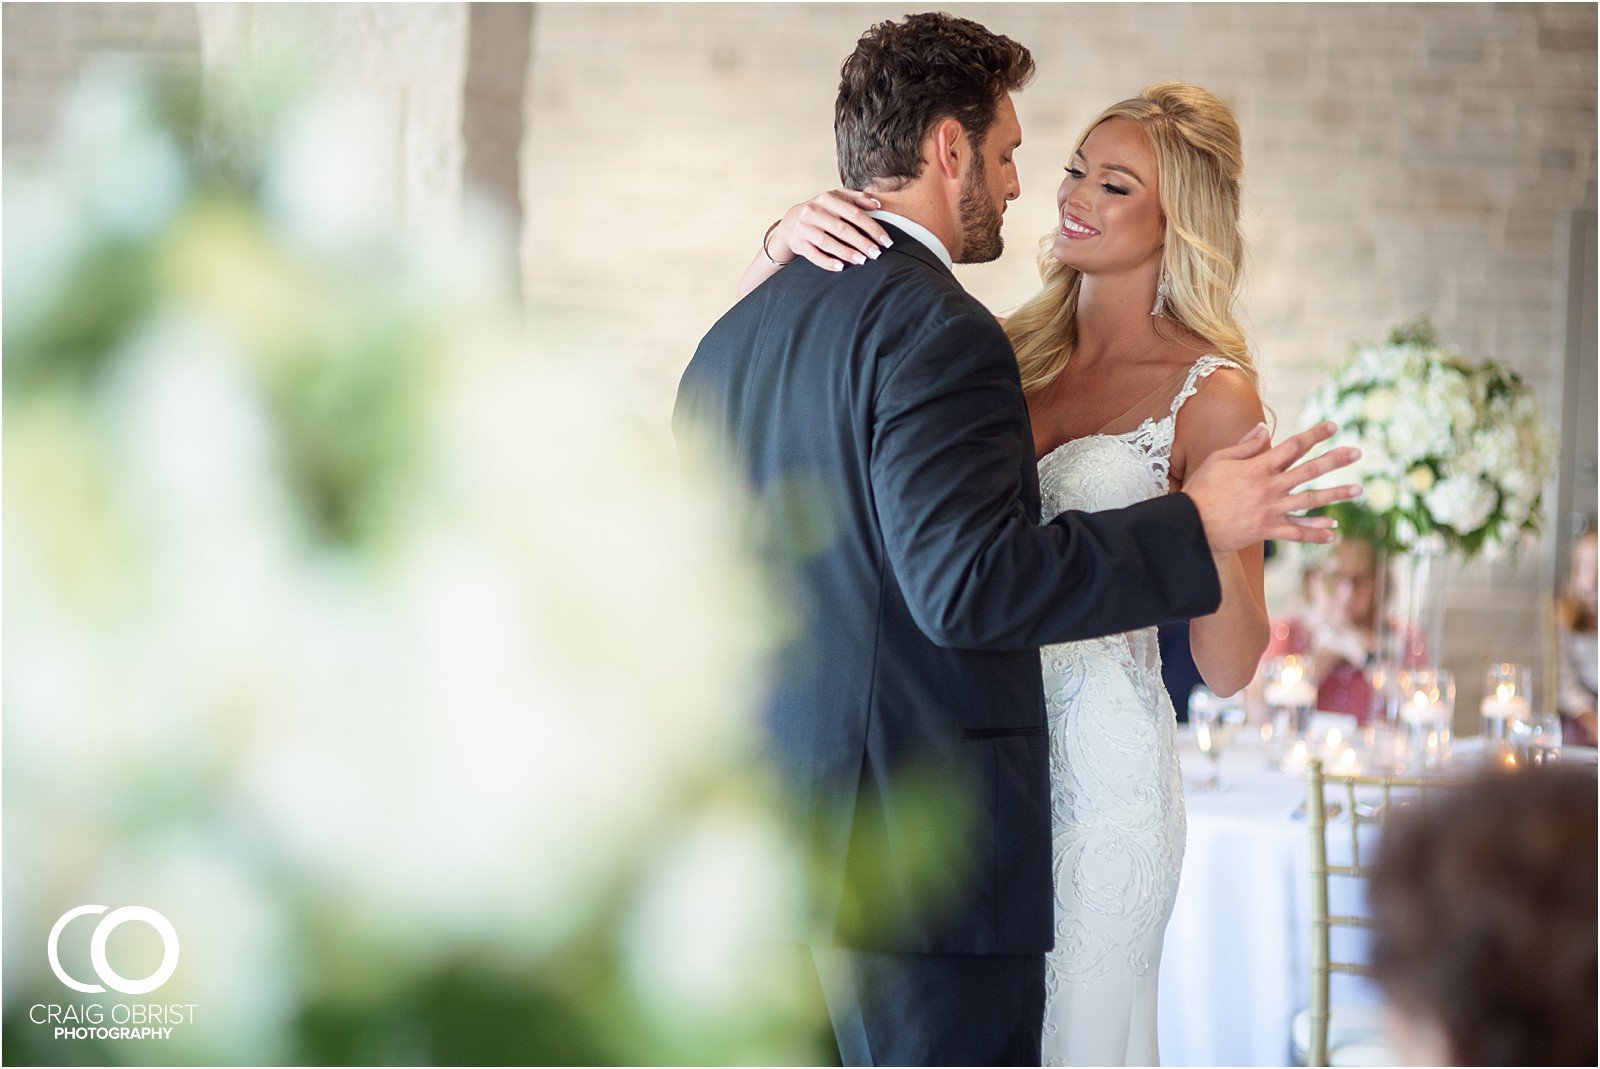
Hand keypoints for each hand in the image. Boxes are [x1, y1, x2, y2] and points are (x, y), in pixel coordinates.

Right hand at [772, 189, 893, 270]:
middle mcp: (814, 212)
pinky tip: (841, 267)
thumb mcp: (837, 198)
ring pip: (828, 242)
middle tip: (877, 254)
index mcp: (827, 199)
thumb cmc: (822, 210)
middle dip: (862, 242)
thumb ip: (857, 199)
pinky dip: (827, 262)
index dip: (872, 227)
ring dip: (846, 253)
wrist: (791, 220)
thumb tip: (877, 204)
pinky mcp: (798, 243)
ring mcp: (804, 228)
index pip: (854, 213)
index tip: (885, 240)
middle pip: (842, 229)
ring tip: (862, 261)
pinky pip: (814, 255)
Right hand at [1183, 421, 1362, 554]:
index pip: (1292, 446)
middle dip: (1335, 460)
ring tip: (1358, 490)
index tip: (1333, 425)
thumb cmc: (1201, 489)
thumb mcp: (1218, 460)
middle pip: (1309, 470)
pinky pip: (1297, 532)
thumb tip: (1265, 429)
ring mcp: (1271, 510)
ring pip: (1311, 501)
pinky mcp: (1268, 530)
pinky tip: (1333, 532)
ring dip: (1336, 495)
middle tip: (1357, 452)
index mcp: (1258, 467)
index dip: (1314, 434)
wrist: (1191, 525)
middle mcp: (1270, 487)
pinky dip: (1315, 533)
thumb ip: (1245, 445)